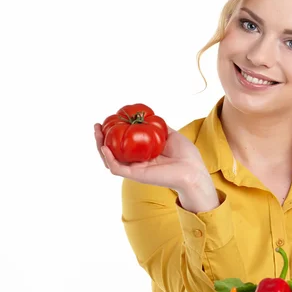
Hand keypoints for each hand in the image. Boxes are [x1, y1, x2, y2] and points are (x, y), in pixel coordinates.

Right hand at [93, 122, 209, 192]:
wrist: (193, 170)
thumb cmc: (186, 156)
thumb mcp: (171, 135)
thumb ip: (158, 127)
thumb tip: (148, 116)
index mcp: (143, 154)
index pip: (123, 144)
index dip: (113, 133)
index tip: (109, 120)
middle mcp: (137, 162)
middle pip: (112, 152)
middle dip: (101, 138)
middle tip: (97, 126)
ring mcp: (135, 169)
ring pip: (110, 160)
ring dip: (100, 147)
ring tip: (98, 133)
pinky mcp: (136, 175)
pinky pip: (117, 168)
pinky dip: (109, 158)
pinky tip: (105, 147)